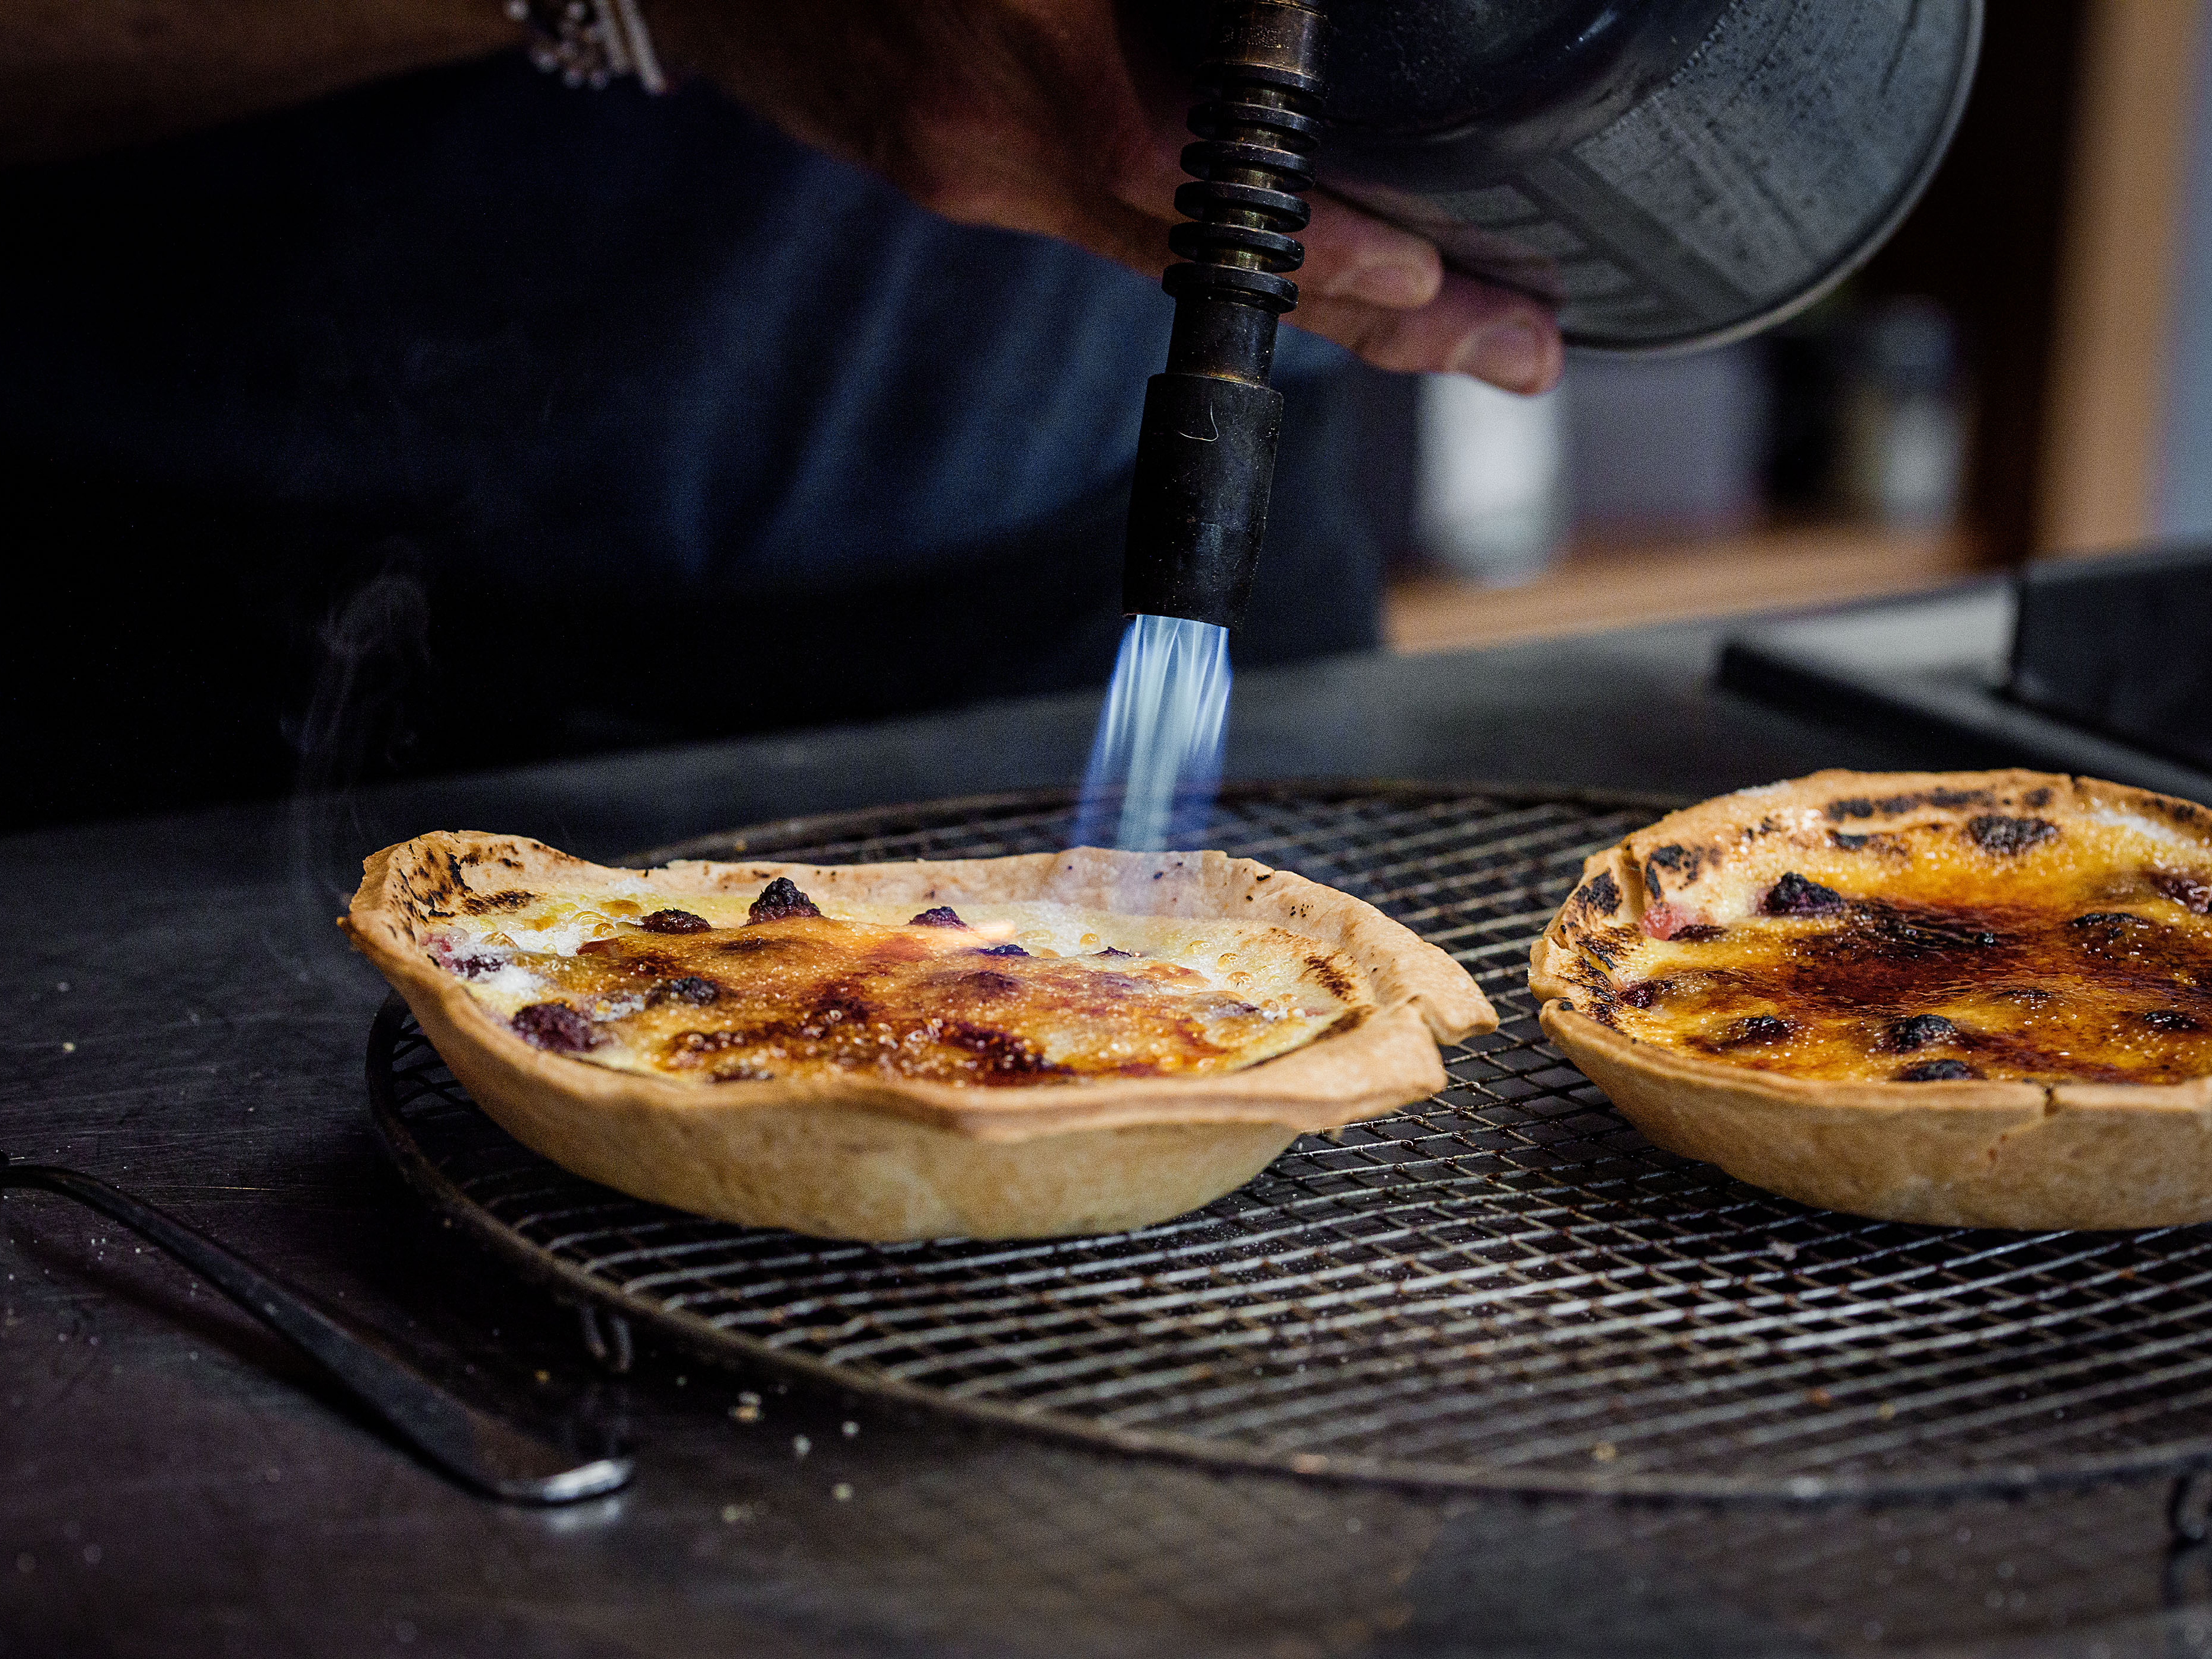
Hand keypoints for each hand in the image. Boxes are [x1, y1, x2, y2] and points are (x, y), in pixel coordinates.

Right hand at [643, 0, 1563, 391]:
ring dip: (1322, 294)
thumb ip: (1150, 9)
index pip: (1196, 183)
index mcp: (1018, 42)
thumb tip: (1276, 22)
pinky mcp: (956, 180)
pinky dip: (1227, 253)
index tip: (1443, 284)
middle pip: (1219, 265)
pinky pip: (1119, 225)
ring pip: (1177, 261)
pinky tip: (1322, 255)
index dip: (1326, 245)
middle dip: (1382, 311)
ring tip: (1456, 319)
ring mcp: (971, 172)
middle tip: (1515, 350)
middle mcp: (995, 136)